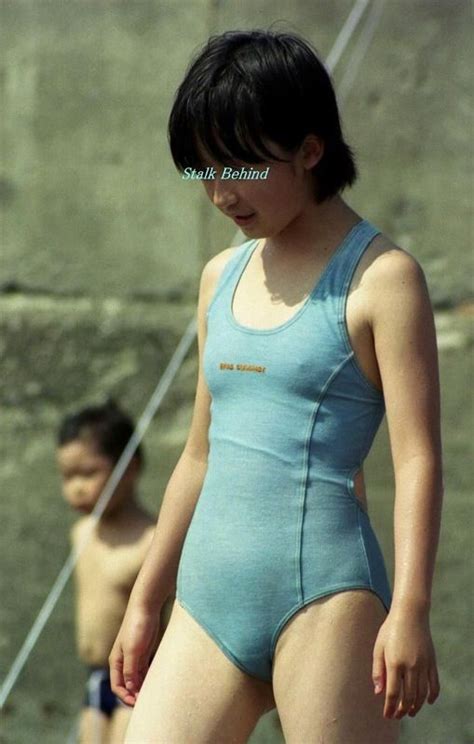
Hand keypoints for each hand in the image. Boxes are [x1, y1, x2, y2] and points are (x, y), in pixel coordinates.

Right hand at [109, 603, 161, 705]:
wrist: (145, 607)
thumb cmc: (136, 626)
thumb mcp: (133, 650)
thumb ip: (130, 670)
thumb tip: (130, 689)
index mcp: (116, 661)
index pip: (117, 686)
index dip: (125, 696)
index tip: (137, 702)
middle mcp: (123, 661)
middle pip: (127, 684)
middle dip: (134, 695)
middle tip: (146, 703)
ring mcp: (134, 657)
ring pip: (136, 679)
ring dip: (142, 688)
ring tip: (153, 695)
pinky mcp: (143, 652)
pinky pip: (144, 671)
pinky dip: (147, 679)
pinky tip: (156, 684)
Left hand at [372, 604, 439, 718]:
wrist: (410, 613)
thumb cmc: (390, 629)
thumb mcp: (378, 647)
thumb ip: (377, 670)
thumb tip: (378, 692)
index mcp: (394, 662)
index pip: (392, 693)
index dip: (390, 708)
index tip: (387, 716)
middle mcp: (410, 666)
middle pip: (408, 697)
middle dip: (402, 710)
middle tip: (397, 715)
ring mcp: (423, 664)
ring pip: (422, 693)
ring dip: (416, 706)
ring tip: (410, 712)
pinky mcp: (432, 661)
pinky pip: (434, 683)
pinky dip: (432, 695)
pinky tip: (428, 701)